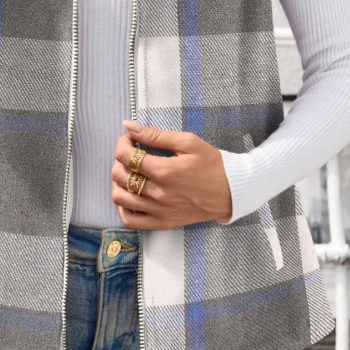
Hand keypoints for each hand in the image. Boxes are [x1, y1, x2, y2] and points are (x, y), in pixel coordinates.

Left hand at [110, 121, 232, 229]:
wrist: (232, 192)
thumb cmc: (212, 164)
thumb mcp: (188, 142)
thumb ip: (155, 135)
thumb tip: (128, 126)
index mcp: (165, 172)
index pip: (127, 157)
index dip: (122, 144)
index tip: (129, 139)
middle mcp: (159, 194)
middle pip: (120, 176)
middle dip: (119, 159)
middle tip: (130, 153)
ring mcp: (159, 212)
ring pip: (120, 198)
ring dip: (117, 182)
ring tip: (129, 173)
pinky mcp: (162, 223)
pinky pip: (130, 220)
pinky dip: (122, 207)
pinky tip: (129, 195)